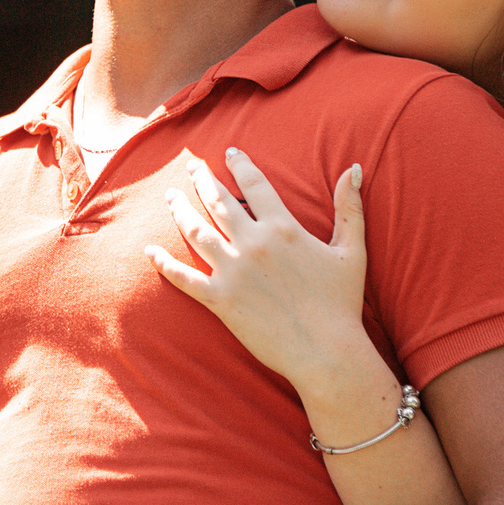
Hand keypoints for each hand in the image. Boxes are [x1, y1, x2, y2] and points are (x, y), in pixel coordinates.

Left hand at [147, 148, 371, 392]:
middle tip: (190, 167)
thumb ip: (349, 208)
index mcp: (282, 229)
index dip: (240, 165)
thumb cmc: (341, 303)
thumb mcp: (352, 251)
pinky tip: (150, 252)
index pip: (254, 186)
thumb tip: (353, 169)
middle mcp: (252, 244)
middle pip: (218, 202)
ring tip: (171, 197)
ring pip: (196, 232)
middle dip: (202, 180)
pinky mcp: (219, 300)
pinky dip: (164, 264)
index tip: (229, 153)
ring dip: (180, 211)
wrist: (326, 351)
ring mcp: (232, 272)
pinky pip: (183, 278)